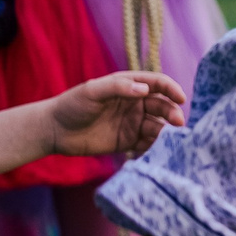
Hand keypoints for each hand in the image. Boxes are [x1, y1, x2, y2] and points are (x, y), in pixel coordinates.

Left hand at [49, 71, 186, 157]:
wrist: (54, 131)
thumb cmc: (71, 105)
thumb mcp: (92, 91)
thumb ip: (118, 87)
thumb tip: (145, 89)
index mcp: (129, 86)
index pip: (158, 84)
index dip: (172, 89)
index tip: (181, 99)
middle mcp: (136, 104)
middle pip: (163, 106)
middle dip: (173, 113)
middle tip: (178, 123)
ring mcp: (134, 123)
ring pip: (159, 127)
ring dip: (165, 133)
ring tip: (162, 140)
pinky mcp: (129, 142)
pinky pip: (148, 144)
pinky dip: (153, 148)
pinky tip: (145, 150)